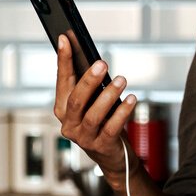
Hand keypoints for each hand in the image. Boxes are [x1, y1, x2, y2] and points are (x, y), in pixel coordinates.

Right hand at [53, 35, 136, 178]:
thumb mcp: (91, 103)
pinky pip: (112, 127)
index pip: (62, 81)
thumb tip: (94, 59)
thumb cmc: (101, 123)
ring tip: (121, 81)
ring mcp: (83, 137)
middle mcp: (69, 123)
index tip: (65, 40)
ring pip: (93, 115)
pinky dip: (123, 112)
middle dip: (89, 80)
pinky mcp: (101, 146)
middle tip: (102, 63)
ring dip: (109, 96)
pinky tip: (133, 100)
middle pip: (76, 100)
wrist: (112, 156)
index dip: (63, 60)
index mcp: (62, 109)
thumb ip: (88, 85)